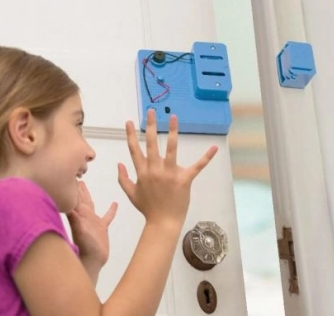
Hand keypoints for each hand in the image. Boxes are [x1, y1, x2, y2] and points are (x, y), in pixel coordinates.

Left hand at [67, 181, 117, 281]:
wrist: (92, 262)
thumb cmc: (86, 248)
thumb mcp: (80, 231)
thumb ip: (75, 218)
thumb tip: (68, 204)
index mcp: (80, 214)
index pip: (75, 196)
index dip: (73, 186)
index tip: (69, 172)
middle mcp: (85, 215)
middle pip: (80, 196)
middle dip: (77, 186)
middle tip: (74, 172)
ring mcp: (93, 221)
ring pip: (90, 203)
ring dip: (87, 194)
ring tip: (84, 183)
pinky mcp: (101, 228)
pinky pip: (107, 217)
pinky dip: (111, 211)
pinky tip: (115, 204)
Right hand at [118, 109, 217, 226]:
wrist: (162, 223)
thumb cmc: (147, 208)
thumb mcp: (131, 194)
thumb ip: (123, 178)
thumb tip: (119, 163)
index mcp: (142, 172)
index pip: (134, 149)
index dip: (131, 135)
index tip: (129, 122)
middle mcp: (154, 169)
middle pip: (151, 143)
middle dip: (151, 126)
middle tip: (152, 111)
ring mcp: (170, 174)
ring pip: (171, 149)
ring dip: (172, 132)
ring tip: (174, 117)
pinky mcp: (184, 179)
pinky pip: (197, 166)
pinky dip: (206, 157)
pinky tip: (214, 147)